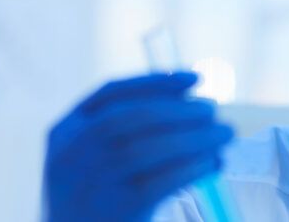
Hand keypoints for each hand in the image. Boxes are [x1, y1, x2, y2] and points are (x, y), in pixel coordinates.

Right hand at [43, 72, 233, 221]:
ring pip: (149, 147)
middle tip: (214, 112)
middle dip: (180, 109)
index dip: (157, 81)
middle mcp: (73, 152)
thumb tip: (190, 102)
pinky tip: (212, 163)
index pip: (112, 91)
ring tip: (224, 136)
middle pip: (132, 116)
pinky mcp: (118, 209)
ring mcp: (93, 181)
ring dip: (195, 137)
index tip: (195, 79)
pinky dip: (193, 167)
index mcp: (65, 130)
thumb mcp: (90, 159)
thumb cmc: (94, 199)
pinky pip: (163, 181)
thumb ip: (125, 131)